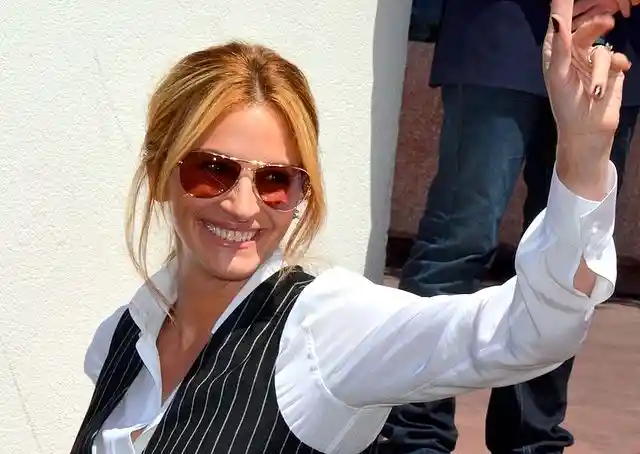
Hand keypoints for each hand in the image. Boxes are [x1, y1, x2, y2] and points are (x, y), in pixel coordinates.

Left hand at [543, 0, 630, 198]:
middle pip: (587, 28)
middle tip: (608, 21)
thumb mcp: (559, 74)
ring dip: (600, 71)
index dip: (564, 7)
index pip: (559, 23)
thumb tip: (557, 17)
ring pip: (602, 49)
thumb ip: (560, 44)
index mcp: (555, 53)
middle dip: (595, 27)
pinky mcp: (611, 69)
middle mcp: (574, 53)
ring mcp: (593, 60)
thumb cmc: (566, 105)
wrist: (588, 131)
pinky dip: (615, 70)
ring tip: (595, 91)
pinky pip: (616, 59)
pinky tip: (611, 84)